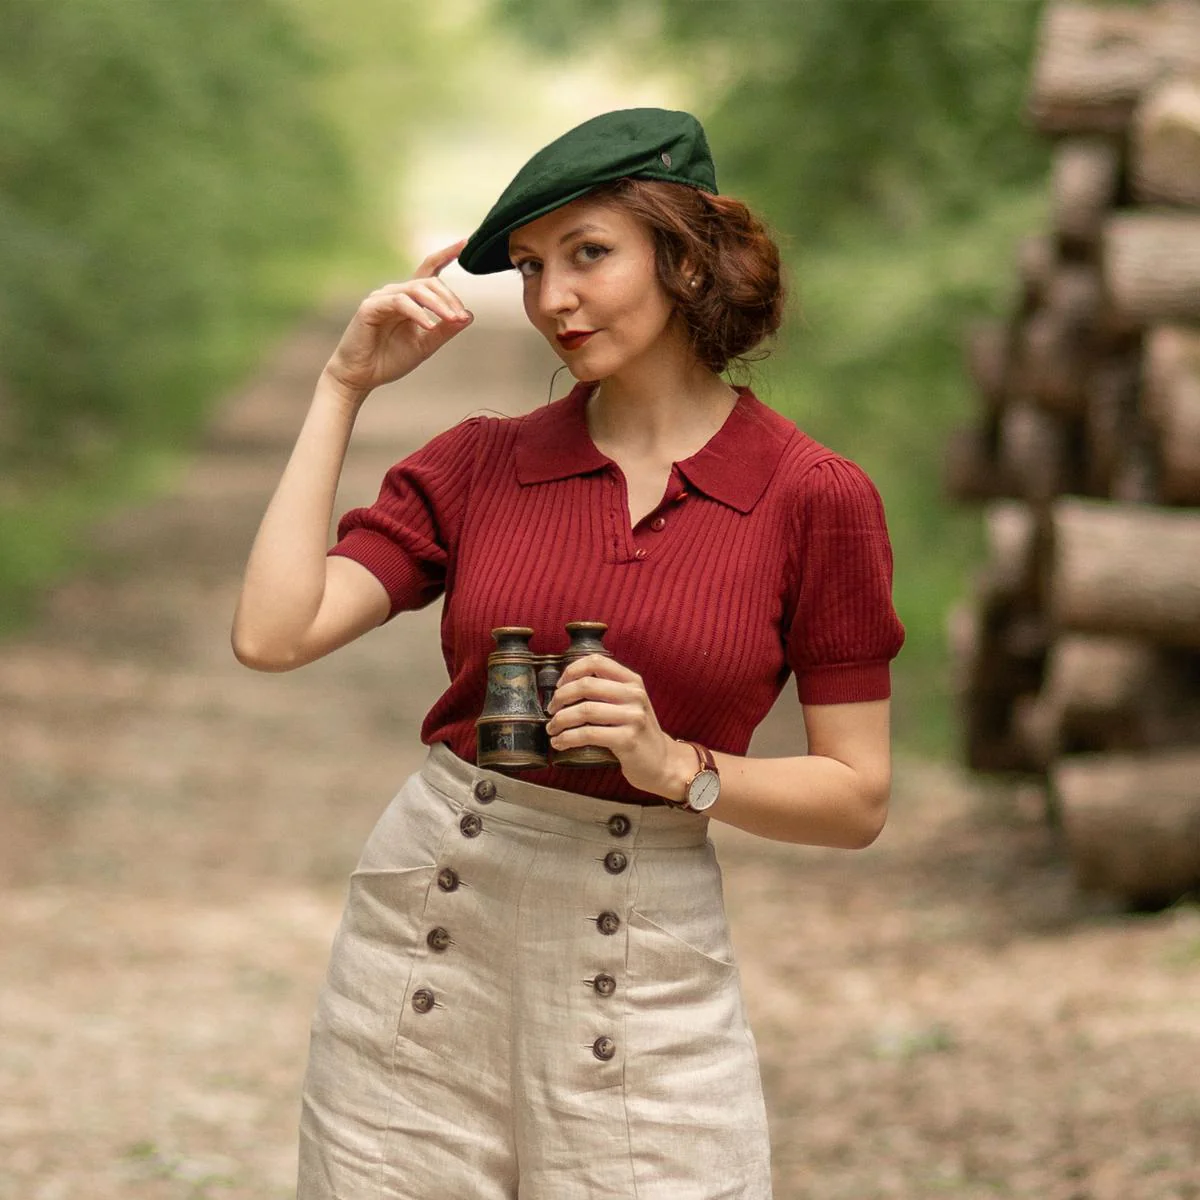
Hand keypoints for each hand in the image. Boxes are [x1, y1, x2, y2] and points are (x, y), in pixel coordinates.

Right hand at [323, 239, 472, 400]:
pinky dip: (418, 313)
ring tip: (452, 320)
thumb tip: (469, 316)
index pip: (429, 271)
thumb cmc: (390, 359)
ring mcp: (382, 298)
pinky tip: (429, 325)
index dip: (446, 255)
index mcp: (410, 299)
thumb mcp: (425, 346)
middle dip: (449, 297)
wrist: (362, 376)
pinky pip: (400, 303)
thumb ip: (444, 331)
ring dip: (438, 305)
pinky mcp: (371, 307)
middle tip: (460, 316)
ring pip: (416, 290)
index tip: (465, 243)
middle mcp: (396, 293)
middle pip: (428, 282)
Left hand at [545, 654, 695, 799]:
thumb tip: (564, 686)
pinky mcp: (628, 739)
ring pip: (584, 710)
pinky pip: (588, 734)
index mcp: (632, 681)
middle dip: (560, 697)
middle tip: (551, 710)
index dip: (571, 671)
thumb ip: (606, 691)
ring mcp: (633, 717)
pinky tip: (560, 743)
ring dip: (560, 720)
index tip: (559, 686)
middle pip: (586, 685)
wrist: (662, 762)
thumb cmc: (636, 733)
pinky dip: (568, 738)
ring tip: (552, 729)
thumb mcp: (628, 704)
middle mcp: (634, 695)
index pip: (596, 662)